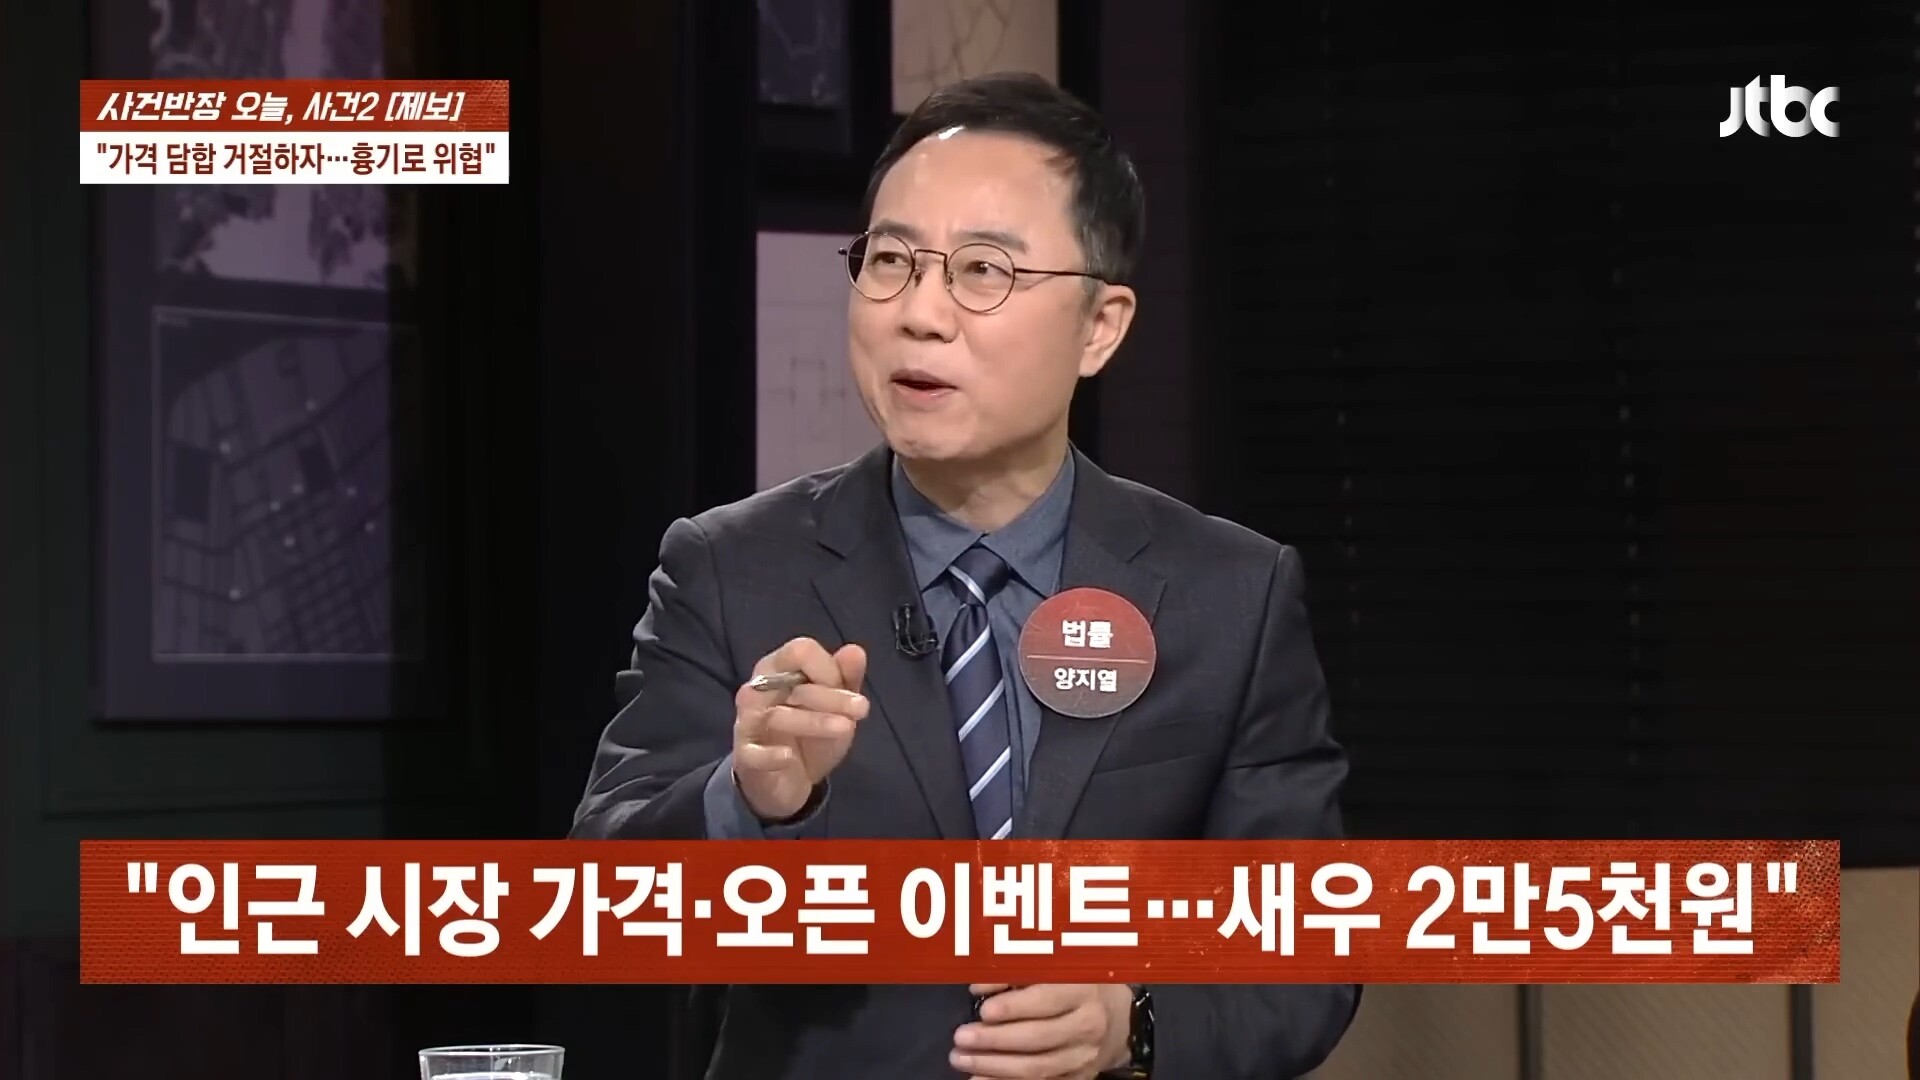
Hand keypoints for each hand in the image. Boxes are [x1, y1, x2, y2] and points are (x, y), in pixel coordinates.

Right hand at [732, 637, 868, 820]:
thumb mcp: (834, 707)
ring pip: (779, 716)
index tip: (850, 689)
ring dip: (816, 722)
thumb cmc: (808, 734)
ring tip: (847, 728)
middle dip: (832, 695)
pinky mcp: (745, 756)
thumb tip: (856, 651)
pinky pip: (754, 753)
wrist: (783, 782)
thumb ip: (844, 679)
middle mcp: (757, 690)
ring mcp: (748, 723)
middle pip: (792, 682)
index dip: (828, 667)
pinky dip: (771, 755)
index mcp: (777, 668)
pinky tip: (789, 756)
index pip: (800, 651)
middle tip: (863, 708)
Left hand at [950, 983, 1131, 1078]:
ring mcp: (1084, 1057)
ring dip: (994, 1067)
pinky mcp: (1079, 1079)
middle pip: (1038, 1038)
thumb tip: (978, 987)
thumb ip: (1016, 972)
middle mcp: (1088, 1026)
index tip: (982, 1011)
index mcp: (1082, 990)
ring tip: (961, 1060)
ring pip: (1038, 1068)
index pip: (1046, 1000)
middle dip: (994, 1041)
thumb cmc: (1075, 984)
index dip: (1013, 1008)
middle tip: (960, 1038)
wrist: (1117, 1018)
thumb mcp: (1054, 967)